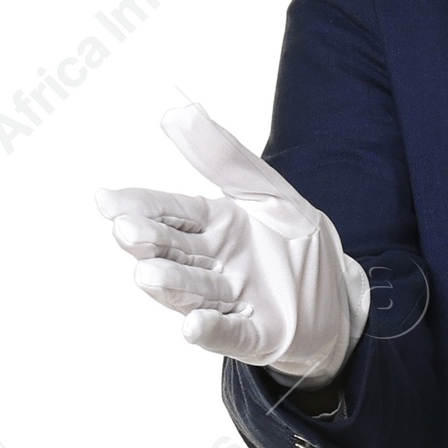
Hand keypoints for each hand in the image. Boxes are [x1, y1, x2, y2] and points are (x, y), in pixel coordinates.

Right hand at [95, 102, 370, 386]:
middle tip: (125, 232)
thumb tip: (177, 111)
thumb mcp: (266, 191)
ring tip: (147, 274)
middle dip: (148, 243)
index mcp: (212, 225)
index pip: (169, 211)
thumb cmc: (296, 241)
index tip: (107, 200)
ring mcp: (231, 302)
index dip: (139, 206)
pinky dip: (211, 331)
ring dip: (170, 284)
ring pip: (192, 291)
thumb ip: (224, 157)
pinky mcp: (256, 335)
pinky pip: (230, 333)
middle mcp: (212, 264)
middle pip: (173, 251)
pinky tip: (192, 326)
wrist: (340, 293)